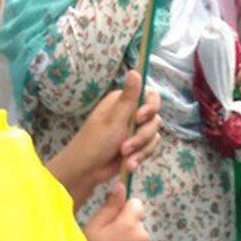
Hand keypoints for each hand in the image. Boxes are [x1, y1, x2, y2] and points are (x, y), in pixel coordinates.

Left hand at [49, 70, 160, 206]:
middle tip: (125, 146)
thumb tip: (135, 70)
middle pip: (154, 119)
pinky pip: (149, 148)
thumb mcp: (114, 119)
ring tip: (125, 157)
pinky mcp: (136, 146)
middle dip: (142, 136)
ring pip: (153, 136)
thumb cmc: (95, 142)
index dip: (151, 107)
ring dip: (141, 149)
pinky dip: (140, 157)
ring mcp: (134, 131)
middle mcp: (131, 113)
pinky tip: (130, 165)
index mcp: (124, 101)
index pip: (151, 95)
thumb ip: (129, 96)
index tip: (140, 118)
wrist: (86, 171)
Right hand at [84, 182, 150, 240]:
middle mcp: (143, 235)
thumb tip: (121, 187)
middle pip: (138, 221)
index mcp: (130, 223)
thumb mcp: (95, 228)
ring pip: (140, 238)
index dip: (124, 209)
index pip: (136, 203)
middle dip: (127, 226)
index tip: (113, 220)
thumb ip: (110, 207)